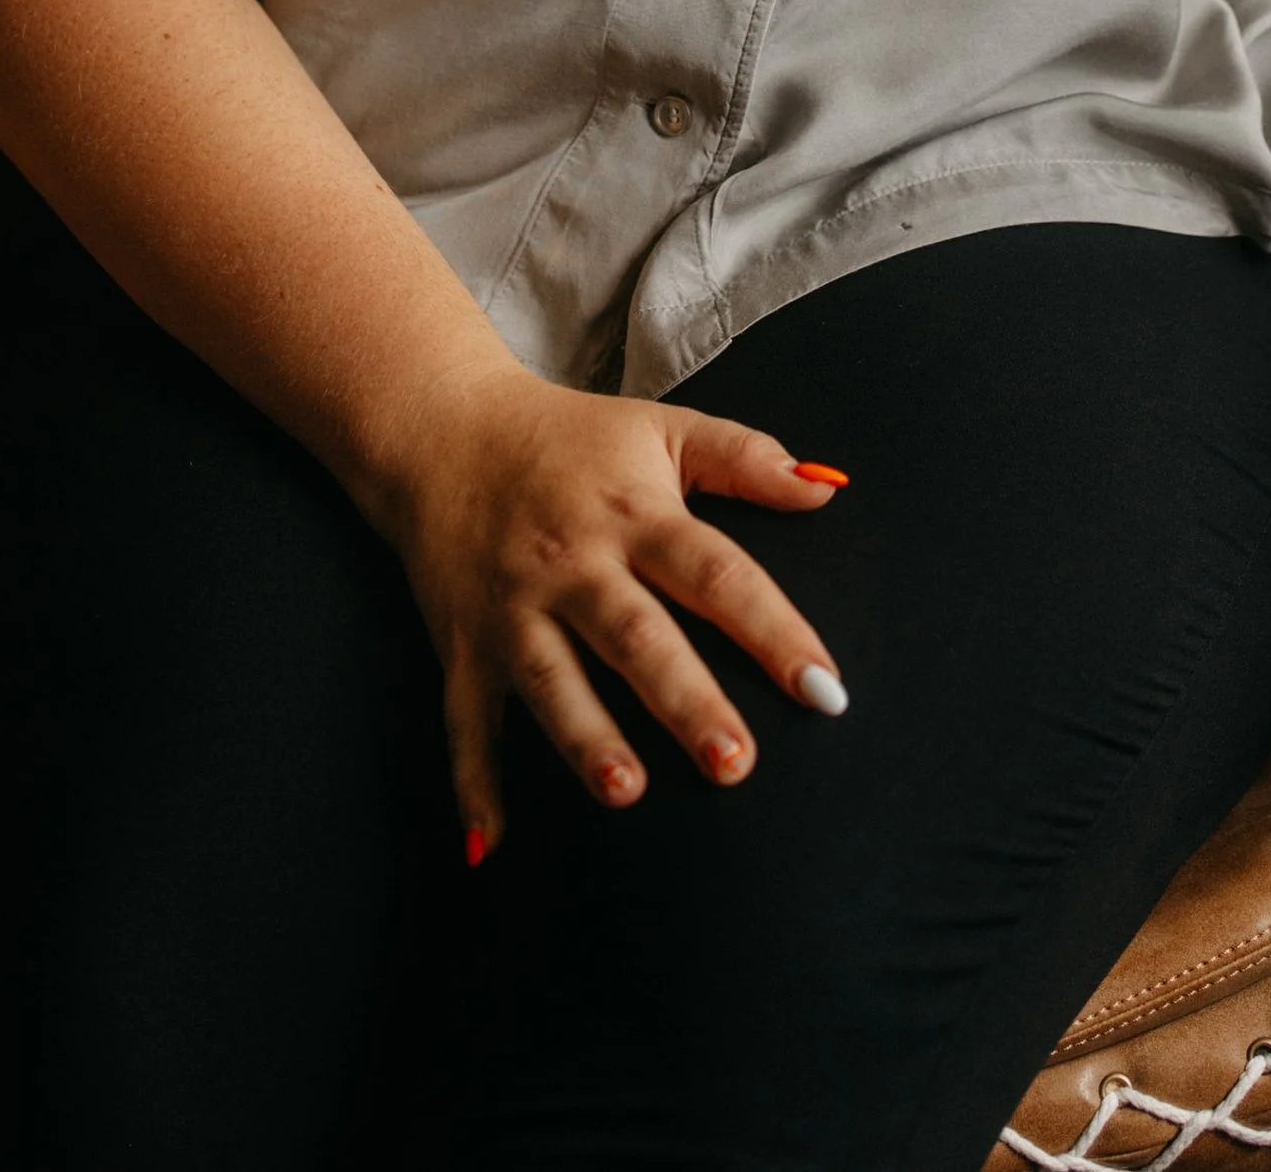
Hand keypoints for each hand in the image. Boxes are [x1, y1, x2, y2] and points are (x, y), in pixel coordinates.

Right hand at [374, 364, 847, 854]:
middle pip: (636, 636)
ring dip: (587, 738)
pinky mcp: (464, 645)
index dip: (773, 629)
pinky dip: (475, 782)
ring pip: (553, 681)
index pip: (716, 574)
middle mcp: (575, 564)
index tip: (824, 687)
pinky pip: (466, 720)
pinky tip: (495, 841)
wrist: (443, 429)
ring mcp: (513, 609)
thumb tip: (827, 484)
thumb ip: (746, 457)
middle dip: (685, 701)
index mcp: (634, 515)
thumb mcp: (662, 428)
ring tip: (628, 792)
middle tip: (735, 763)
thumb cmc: (571, 440)